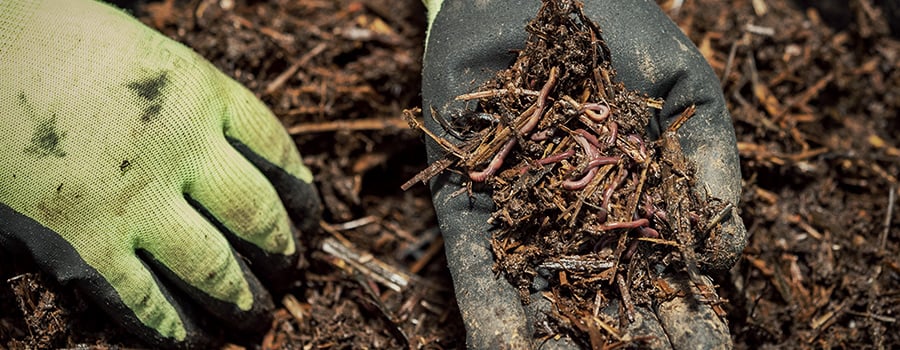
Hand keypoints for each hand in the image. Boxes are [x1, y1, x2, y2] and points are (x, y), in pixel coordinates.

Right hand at [0, 0, 319, 346]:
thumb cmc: (49, 39)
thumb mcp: (141, 50)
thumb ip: (186, 97)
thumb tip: (219, 139)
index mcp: (201, 94)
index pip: (276, 151)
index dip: (300, 191)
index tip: (308, 216)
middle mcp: (181, 151)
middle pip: (256, 215)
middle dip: (280, 252)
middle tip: (290, 272)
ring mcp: (135, 202)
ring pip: (212, 268)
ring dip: (240, 299)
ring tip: (255, 316)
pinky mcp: (85, 245)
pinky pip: (142, 300)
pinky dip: (172, 326)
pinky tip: (190, 340)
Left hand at [421, 0, 745, 348]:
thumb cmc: (620, 27)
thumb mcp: (685, 88)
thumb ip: (711, 162)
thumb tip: (727, 253)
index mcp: (633, 199)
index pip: (664, 274)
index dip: (686, 318)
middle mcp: (576, 217)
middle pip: (603, 295)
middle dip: (630, 342)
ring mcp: (521, 212)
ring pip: (540, 292)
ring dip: (557, 340)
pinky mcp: (467, 200)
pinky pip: (475, 261)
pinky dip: (488, 307)